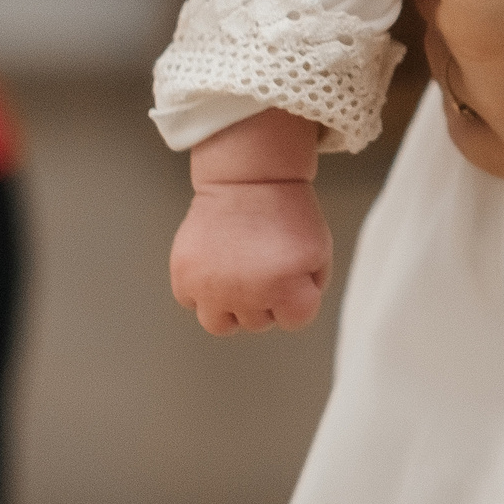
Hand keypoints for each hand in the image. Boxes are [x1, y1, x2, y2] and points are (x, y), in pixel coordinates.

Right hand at [170, 112, 332, 334]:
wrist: (248, 179)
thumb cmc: (287, 213)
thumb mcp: (319, 251)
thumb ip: (310, 289)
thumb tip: (288, 315)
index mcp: (287, 287)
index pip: (295, 321)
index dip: (298, 297)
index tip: (293, 274)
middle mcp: (247, 293)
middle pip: (258, 323)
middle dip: (265, 299)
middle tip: (264, 264)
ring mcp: (211, 288)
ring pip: (220, 324)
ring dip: (230, 306)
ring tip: (238, 275)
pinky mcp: (184, 276)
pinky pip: (191, 301)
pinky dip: (201, 288)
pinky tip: (216, 262)